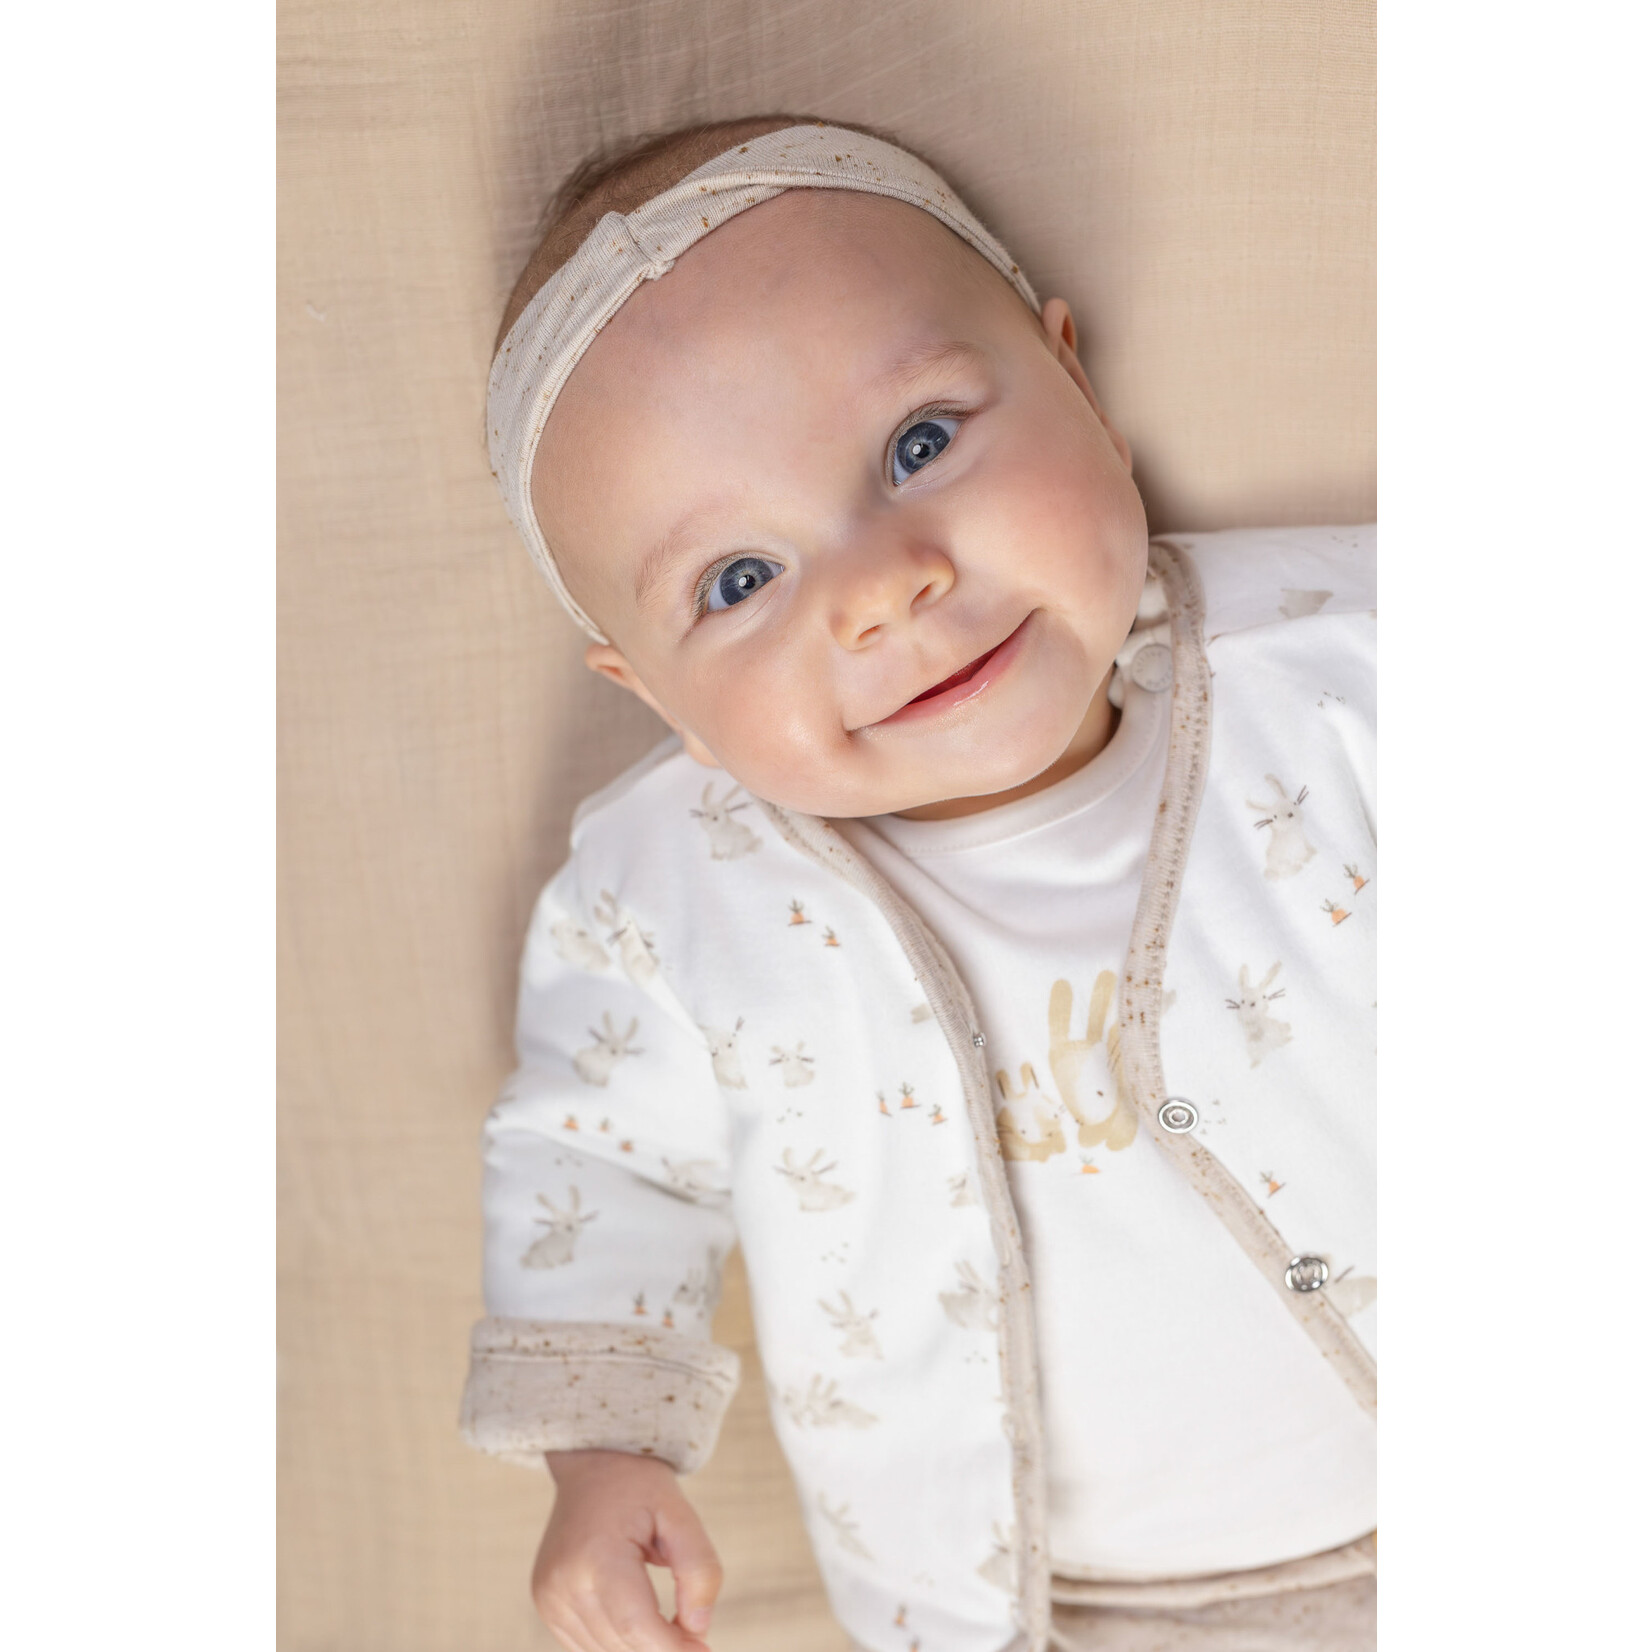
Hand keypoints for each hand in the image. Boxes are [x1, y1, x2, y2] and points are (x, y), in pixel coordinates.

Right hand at [531, 1449, 722, 1650]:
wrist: (592, 1465)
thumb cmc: (639, 1487)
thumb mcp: (681, 1514)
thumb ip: (699, 1569)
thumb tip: (699, 1629)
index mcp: (595, 1558)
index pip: (636, 1627)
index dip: (674, 1649)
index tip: (705, 1650)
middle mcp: (562, 1585)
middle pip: (622, 1644)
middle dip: (663, 1650)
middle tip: (696, 1639)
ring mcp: (549, 1598)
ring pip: (604, 1651)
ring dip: (641, 1649)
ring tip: (672, 1629)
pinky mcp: (547, 1605)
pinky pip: (587, 1645)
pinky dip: (619, 1643)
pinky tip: (643, 1626)